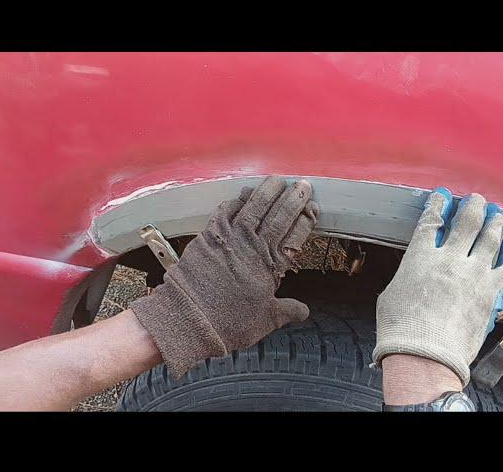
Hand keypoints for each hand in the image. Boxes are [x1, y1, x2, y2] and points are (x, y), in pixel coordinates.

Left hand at [131, 176, 318, 376]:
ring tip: (277, 180)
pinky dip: (236, 201)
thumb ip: (287, 311)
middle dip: (293, 199)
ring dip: (267, 191)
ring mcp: (230, 237)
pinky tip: (243, 195)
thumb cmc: (229, 322)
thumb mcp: (266, 320)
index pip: (295, 235)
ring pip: (253, 207)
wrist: (189, 319)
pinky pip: (225, 211)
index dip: (306, 220)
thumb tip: (304, 311)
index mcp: (271, 265)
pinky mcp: (209, 235)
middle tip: (303, 185)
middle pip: (279, 216)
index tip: (314, 208)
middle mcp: (253, 246)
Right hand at [373, 187, 502, 385]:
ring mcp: (474, 274)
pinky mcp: (491, 292)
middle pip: (467, 222)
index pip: (431, 221)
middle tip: (476, 200)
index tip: (443, 197)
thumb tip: (415, 274)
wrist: (425, 355)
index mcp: (420, 257)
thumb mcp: (392, 293)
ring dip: (495, 223)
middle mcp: (449, 259)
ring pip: (491, 238)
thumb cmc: (402, 330)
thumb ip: (409, 276)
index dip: (438, 205)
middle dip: (472, 206)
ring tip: (498, 216)